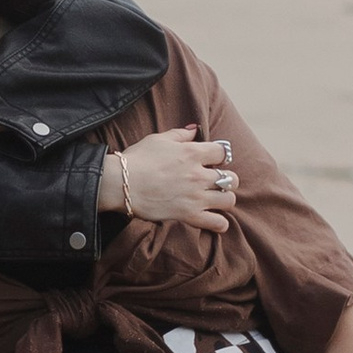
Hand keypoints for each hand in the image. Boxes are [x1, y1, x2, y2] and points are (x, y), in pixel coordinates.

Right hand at [104, 127, 239, 226]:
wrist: (121, 184)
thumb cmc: (137, 159)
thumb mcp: (158, 139)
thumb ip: (180, 134)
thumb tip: (195, 130)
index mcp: (192, 153)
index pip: (223, 152)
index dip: (220, 155)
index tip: (212, 160)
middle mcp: (199, 175)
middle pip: (231, 178)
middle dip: (227, 179)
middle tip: (216, 181)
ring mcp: (196, 196)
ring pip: (229, 200)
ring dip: (225, 199)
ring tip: (216, 199)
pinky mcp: (188, 215)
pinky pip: (217, 223)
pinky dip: (220, 223)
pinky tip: (215, 219)